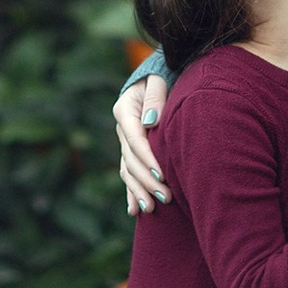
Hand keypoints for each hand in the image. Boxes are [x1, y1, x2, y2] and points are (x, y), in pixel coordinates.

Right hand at [115, 75, 169, 213]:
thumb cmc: (160, 77)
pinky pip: (128, 174)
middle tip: (166, 197)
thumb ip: (155, 97)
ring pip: (128, 170)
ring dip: (139, 191)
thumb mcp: (158, 79)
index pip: (135, 140)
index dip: (147, 159)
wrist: (155, 77)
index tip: (161, 175)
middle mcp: (122, 128)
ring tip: (152, 209)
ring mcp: (124, 141)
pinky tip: (135, 211)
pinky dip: (131, 192)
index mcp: (124, 110)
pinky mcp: (130, 151)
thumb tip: (151, 122)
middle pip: (131, 160)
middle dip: (147, 180)